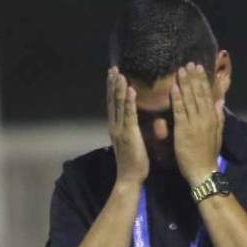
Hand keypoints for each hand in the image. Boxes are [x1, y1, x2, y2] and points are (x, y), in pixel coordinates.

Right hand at [107, 67, 147, 184]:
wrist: (129, 177)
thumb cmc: (134, 161)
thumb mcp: (131, 141)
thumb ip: (131, 129)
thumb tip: (134, 120)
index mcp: (115, 127)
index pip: (112, 104)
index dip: (112, 89)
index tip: (113, 75)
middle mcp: (115, 125)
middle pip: (112, 101)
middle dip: (113, 84)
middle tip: (113, 68)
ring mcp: (120, 129)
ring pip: (119, 104)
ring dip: (119, 88)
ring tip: (120, 74)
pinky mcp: (129, 134)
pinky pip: (129, 114)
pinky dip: (129, 101)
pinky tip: (130, 90)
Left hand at [171, 62, 223, 186]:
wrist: (203, 171)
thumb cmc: (208, 154)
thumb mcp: (217, 134)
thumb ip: (219, 117)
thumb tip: (220, 101)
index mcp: (212, 118)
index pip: (207, 94)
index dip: (202, 80)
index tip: (199, 68)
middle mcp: (204, 117)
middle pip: (199, 93)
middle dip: (193, 77)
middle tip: (189, 63)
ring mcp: (194, 123)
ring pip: (190, 99)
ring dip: (185, 83)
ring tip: (180, 70)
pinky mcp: (184, 130)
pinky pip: (180, 111)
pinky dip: (177, 99)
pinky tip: (174, 88)